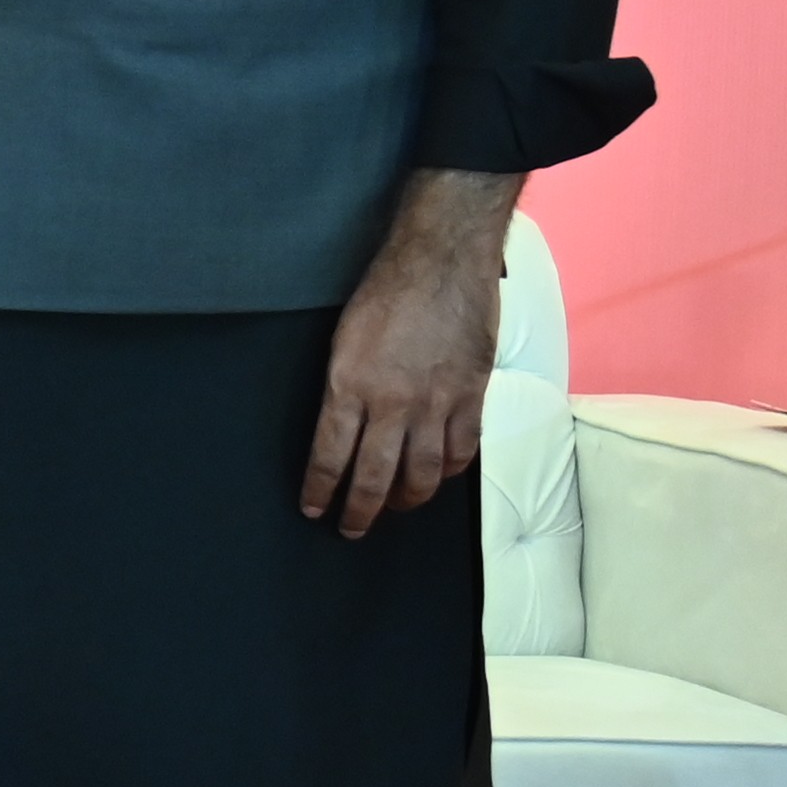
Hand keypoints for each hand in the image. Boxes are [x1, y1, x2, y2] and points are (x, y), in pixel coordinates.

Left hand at [305, 168, 520, 537]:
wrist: (442, 258)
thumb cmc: (387, 289)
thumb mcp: (345, 338)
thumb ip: (345, 386)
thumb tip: (341, 425)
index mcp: (349, 385)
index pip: (329, 455)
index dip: (321, 489)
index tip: (314, 508)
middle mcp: (392, 402)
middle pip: (374, 477)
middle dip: (359, 511)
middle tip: (350, 527)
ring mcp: (436, 403)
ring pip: (421, 474)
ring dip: (405, 500)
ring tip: (394, 509)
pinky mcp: (471, 396)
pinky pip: (461, 451)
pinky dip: (448, 471)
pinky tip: (437, 477)